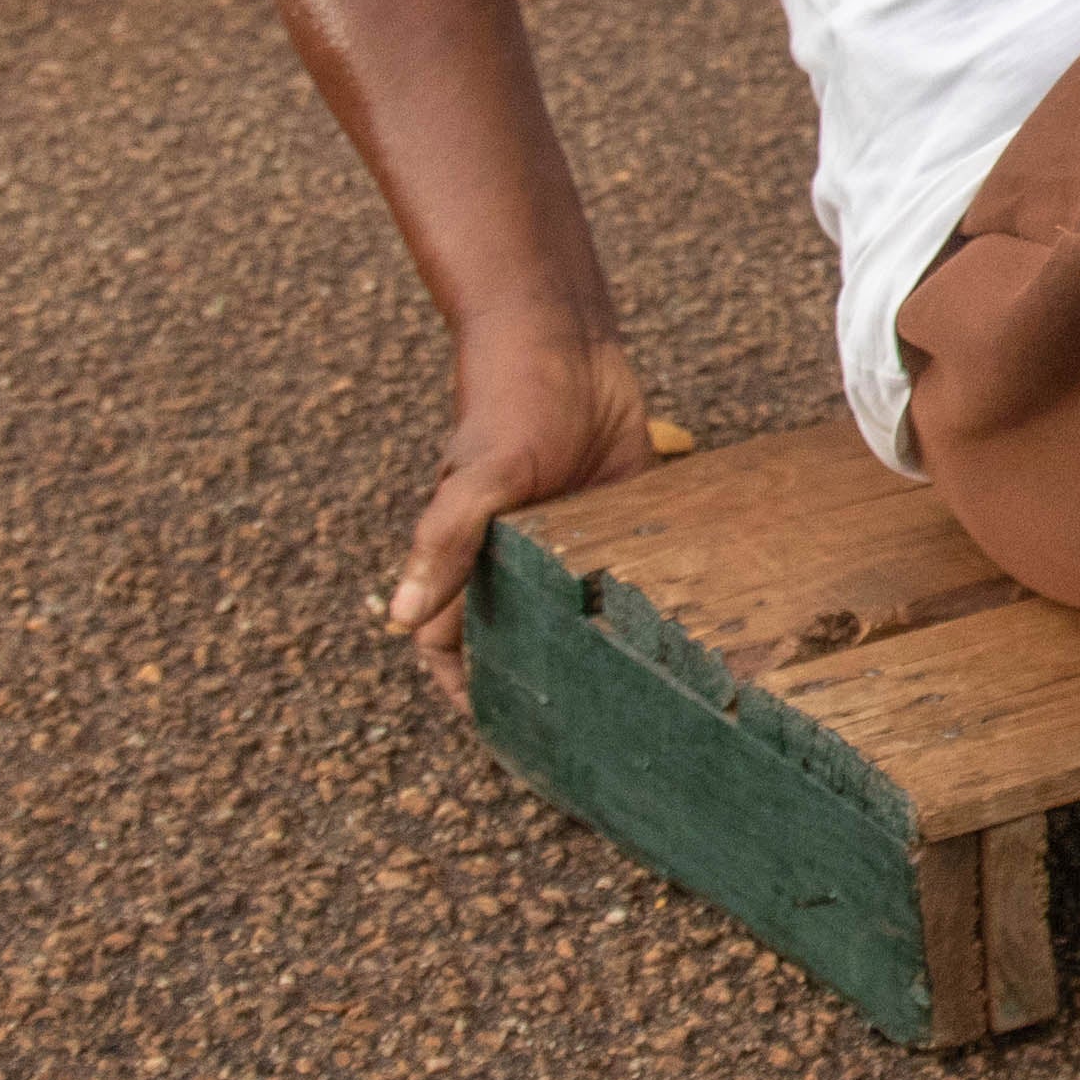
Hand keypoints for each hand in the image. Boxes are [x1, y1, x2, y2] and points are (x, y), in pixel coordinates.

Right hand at [389, 316, 663, 709]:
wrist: (566, 337)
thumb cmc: (508, 402)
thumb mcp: (480, 476)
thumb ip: (445, 544)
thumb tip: (398, 621)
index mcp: (470, 557)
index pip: (454, 644)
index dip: (471, 691)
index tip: (505, 739)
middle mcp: (517, 558)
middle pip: (518, 638)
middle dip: (541, 685)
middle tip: (584, 742)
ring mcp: (568, 542)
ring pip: (575, 614)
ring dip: (596, 652)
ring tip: (638, 708)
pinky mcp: (618, 518)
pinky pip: (626, 573)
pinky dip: (645, 602)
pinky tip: (681, 639)